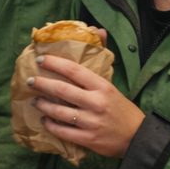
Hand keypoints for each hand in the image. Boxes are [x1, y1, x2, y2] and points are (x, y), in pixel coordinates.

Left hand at [27, 52, 144, 157]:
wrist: (138, 136)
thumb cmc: (123, 109)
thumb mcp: (112, 86)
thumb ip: (99, 64)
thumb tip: (98, 29)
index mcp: (102, 87)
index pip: (74, 70)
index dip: (55, 63)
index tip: (40, 59)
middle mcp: (96, 102)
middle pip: (62, 90)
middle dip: (42, 84)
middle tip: (30, 81)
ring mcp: (91, 122)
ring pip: (59, 111)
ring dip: (43, 105)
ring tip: (34, 101)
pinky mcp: (88, 138)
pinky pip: (62, 131)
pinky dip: (50, 125)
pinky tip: (44, 120)